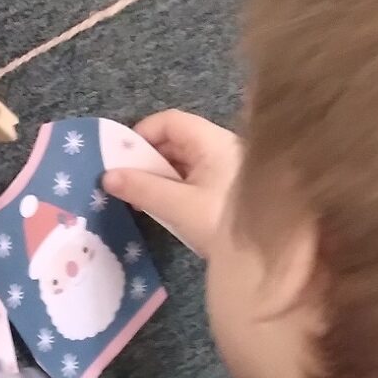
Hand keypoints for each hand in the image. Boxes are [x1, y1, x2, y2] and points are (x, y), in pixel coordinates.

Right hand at [103, 110, 241, 257]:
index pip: (170, 121)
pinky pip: (194, 178)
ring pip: (184, 161)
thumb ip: (141, 188)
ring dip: (158, 176)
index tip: (119, 157)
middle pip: (176, 139)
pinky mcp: (228, 190)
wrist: (270, 256)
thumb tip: (106, 176)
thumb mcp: (178, 206)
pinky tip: (161, 207)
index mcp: (213, 142)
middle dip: (146, 158)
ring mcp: (227, 169)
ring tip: (138, 197)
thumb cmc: (222, 222)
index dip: (141, 133)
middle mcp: (222, 148)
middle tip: (124, 180)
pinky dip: (174, 187)